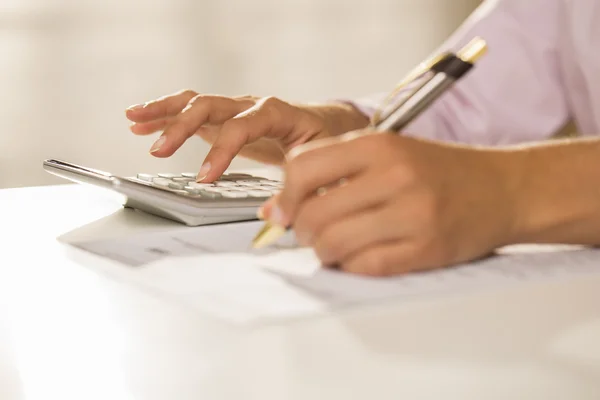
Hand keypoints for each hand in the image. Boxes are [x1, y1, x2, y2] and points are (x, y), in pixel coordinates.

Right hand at [125, 91, 367, 181]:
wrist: (326, 124)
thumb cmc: (322, 143)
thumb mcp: (318, 164)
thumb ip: (300, 186)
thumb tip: (278, 217)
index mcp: (278, 114)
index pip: (243, 126)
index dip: (222, 151)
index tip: (205, 179)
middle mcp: (252, 105)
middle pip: (210, 105)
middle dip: (182, 126)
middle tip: (158, 153)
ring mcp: (235, 108)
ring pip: (194, 102)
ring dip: (163, 111)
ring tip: (133, 120)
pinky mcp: (224, 117)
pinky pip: (191, 111)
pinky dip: (164, 114)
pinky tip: (140, 122)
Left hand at [261, 131, 518, 275]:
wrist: (501, 189)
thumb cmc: (436, 171)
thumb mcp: (386, 152)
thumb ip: (330, 171)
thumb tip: (275, 209)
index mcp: (379, 144)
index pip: (301, 167)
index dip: (285, 195)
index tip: (286, 210)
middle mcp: (394, 176)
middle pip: (312, 214)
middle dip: (303, 231)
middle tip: (314, 232)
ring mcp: (412, 214)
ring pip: (332, 245)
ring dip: (324, 251)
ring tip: (337, 245)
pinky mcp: (425, 249)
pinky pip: (362, 267)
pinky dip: (351, 266)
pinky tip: (360, 256)